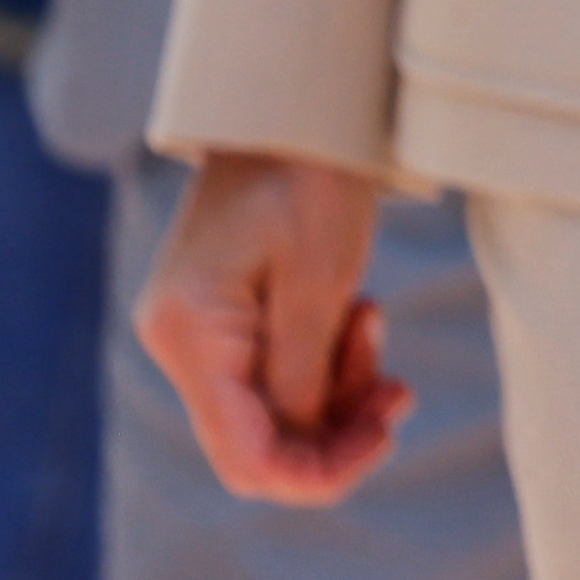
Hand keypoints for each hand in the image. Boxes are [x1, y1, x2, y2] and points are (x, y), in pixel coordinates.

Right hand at [133, 148, 404, 504]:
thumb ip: (306, 374)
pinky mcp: (224, 321)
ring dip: (338, 392)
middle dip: (337, 429)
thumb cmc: (311, 178)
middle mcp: (181, 345)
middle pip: (260, 442)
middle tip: (399, 388)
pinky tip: (360, 316)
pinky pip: (276, 375)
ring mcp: (198, 335)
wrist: (295, 107)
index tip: (386, 436)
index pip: (246, 456)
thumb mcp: (321, 279)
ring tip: (377, 325)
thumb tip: (301, 453)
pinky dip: (326, 364)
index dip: (317, 472)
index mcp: (193, 336)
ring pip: (275, 412)